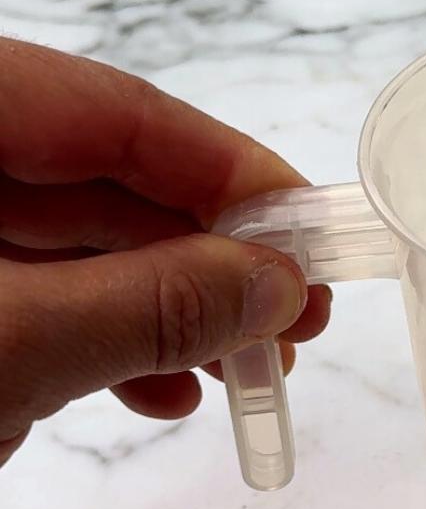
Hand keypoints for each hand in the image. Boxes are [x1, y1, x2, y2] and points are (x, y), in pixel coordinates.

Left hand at [0, 39, 330, 466]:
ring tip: (250, 371)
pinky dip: (107, 345)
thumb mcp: (11, 343)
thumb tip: (279, 286)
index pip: (117, 114)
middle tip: (300, 319)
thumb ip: (149, 305)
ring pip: (80, 248)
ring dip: (175, 312)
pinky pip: (38, 298)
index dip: (229, 171)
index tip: (313, 235)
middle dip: (213, 260)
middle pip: (108, 185)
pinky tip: (165, 393)